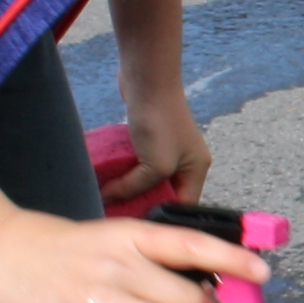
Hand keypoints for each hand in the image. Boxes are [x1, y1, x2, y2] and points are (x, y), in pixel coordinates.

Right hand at [0, 206, 266, 302]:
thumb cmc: (66, 249)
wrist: (2, 255)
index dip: (232, 258)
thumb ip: (152, 259)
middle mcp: (120, 266)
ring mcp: (100, 299)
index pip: (192, 244)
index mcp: (132, 236)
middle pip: (188, 297)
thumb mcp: (113, 238)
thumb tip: (201, 289)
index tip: (262, 274)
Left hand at [100, 90, 210, 211]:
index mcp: (197, 170)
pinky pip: (136, 164)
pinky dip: (123, 172)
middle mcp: (186, 162)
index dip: (160, 216)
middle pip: (164, 194)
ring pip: (147, 180)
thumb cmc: (160, 123)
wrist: (147, 79)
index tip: (134, 223)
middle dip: (141, 203)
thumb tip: (107, 198)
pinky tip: (108, 176)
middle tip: (117, 213)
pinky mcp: (149, 138)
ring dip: (129, 187)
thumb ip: (135, 188)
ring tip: (108, 197)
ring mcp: (168, 149)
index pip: (183, 206)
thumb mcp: (155, 166)